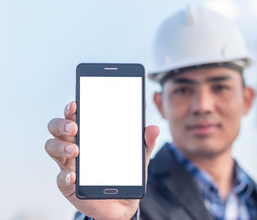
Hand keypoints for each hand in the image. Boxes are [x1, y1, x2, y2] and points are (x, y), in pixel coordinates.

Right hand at [45, 101, 158, 219]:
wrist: (123, 202)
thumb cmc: (124, 173)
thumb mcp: (138, 156)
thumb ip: (145, 142)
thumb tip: (154, 128)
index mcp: (89, 135)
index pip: (75, 117)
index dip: (71, 109)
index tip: (75, 104)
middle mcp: (75, 146)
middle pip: (57, 129)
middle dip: (61, 124)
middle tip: (74, 127)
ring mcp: (69, 165)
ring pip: (52, 148)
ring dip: (61, 146)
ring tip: (76, 150)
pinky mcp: (70, 185)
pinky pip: (60, 178)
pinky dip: (64, 176)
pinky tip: (73, 175)